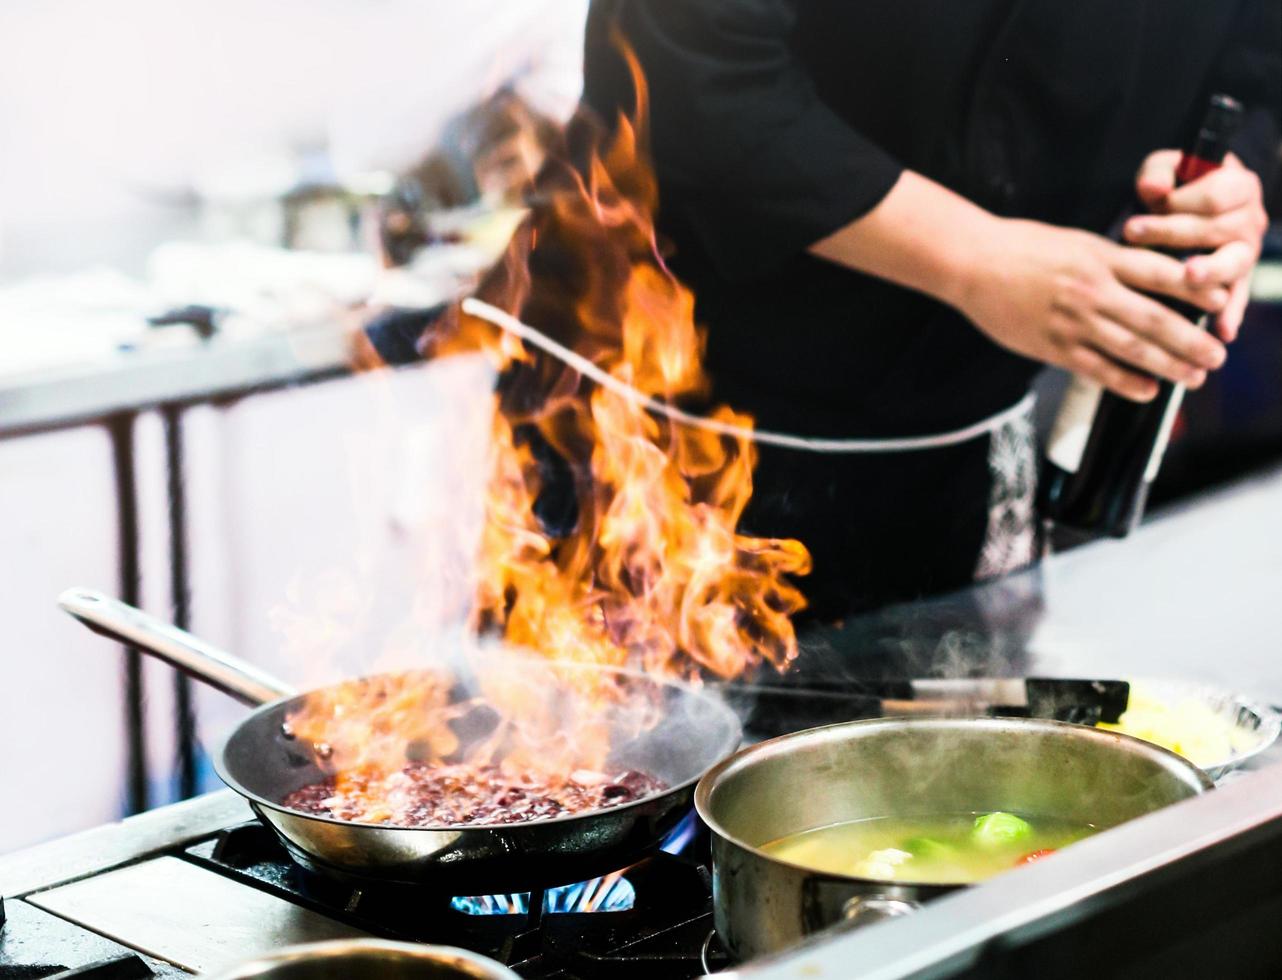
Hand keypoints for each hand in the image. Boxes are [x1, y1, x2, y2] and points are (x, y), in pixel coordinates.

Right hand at [954, 218, 1228, 401]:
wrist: (973, 264)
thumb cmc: (1023, 248)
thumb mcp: (1077, 242)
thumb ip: (1113, 260)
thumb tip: (1153, 277)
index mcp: (1101, 258)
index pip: (1162, 274)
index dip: (1197, 289)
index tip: (1224, 301)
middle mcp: (1092, 291)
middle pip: (1155, 319)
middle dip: (1192, 341)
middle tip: (1217, 356)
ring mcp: (1072, 322)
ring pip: (1131, 349)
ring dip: (1168, 366)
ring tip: (1193, 377)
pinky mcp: (1052, 346)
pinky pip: (1096, 369)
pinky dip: (1125, 382)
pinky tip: (1147, 390)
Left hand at [1125, 151, 1267, 341]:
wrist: (1183, 211)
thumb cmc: (1174, 187)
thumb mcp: (1165, 170)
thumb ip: (1159, 172)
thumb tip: (1152, 188)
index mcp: (1239, 186)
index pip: (1215, 195)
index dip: (1181, 200)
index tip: (1149, 202)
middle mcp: (1250, 220)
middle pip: (1219, 229)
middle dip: (1175, 232)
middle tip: (1133, 233)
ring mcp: (1246, 253)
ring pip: (1233, 264)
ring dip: (1210, 271)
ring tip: (1189, 276)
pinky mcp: (1237, 281)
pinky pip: (1238, 299)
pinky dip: (1231, 315)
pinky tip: (1222, 332)